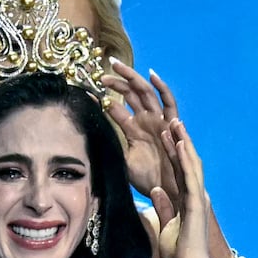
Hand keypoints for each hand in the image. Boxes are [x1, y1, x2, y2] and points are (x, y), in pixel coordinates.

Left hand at [101, 58, 180, 202]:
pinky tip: (151, 75)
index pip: (115, 108)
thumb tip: (87, 142)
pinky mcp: (171, 124)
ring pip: (145, 92)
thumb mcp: (121, 162)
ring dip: (132, 78)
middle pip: (130, 94)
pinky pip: (169, 103)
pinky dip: (162, 88)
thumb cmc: (146, 180)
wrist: (167, 191)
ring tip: (116, 66)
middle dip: (116, 80)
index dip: (101, 98)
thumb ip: (109, 148)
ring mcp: (158, 120)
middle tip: (100, 71)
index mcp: (133, 129)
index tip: (85, 90)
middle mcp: (145, 120)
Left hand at [150, 119, 217, 257]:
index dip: (173, 152)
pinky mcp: (196, 204)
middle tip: (172, 119)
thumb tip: (156, 191)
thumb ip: (163, 208)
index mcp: (187, 201)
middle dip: (179, 140)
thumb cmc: (178, 253)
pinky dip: (185, 159)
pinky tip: (180, 144)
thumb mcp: (165, 226)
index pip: (178, 171)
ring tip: (175, 122)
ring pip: (190, 164)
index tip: (165, 134)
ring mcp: (197, 198)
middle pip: (186, 162)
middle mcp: (195, 196)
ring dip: (183, 142)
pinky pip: (190, 177)